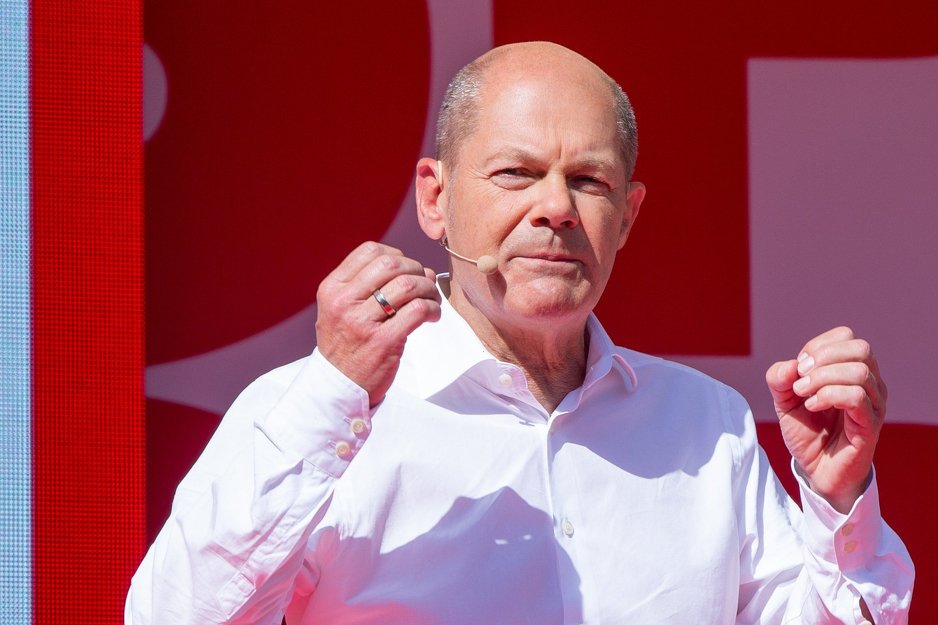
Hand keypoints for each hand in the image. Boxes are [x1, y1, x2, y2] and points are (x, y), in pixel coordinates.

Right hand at [316, 242, 441, 406]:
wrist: (338, 388)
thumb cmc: (345, 346)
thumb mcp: (339, 310)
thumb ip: (367, 286)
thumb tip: (417, 268)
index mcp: (332, 289)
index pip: (370, 252)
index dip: (397, 255)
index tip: (407, 269)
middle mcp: (344, 302)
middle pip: (391, 264)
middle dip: (416, 269)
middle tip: (424, 284)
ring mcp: (362, 322)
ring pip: (408, 285)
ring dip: (428, 289)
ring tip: (431, 300)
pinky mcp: (383, 342)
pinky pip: (417, 310)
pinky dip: (432, 309)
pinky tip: (431, 316)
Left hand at [765, 327, 886, 513]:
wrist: (816, 470)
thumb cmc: (807, 431)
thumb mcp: (783, 400)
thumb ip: (779, 378)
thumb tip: (791, 365)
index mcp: (851, 371)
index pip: (846, 337)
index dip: (817, 346)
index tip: (798, 369)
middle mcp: (870, 383)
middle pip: (860, 348)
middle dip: (823, 358)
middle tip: (800, 379)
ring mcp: (874, 404)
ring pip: (859, 371)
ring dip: (822, 378)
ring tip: (803, 395)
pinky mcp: (870, 425)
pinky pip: (858, 397)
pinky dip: (829, 395)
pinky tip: (812, 406)